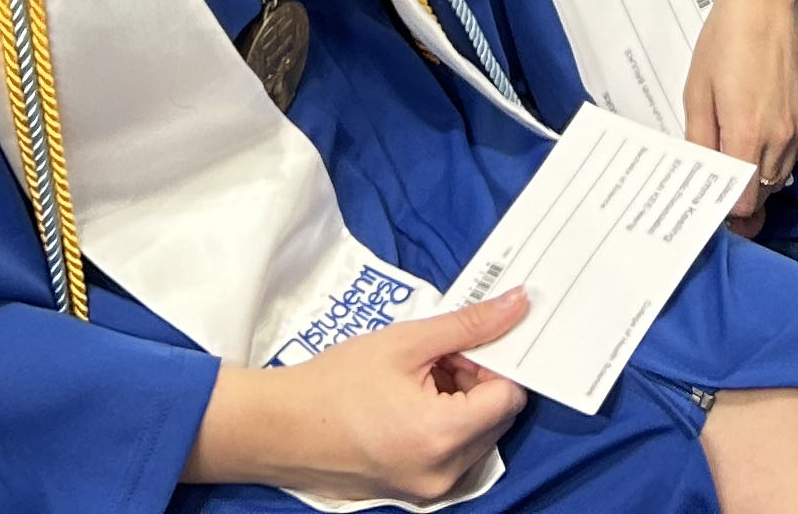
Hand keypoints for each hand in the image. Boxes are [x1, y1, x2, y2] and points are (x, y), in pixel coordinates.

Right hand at [188, 294, 528, 502]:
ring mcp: (430, 488)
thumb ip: (468, 325)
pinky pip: (453, 455)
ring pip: (476, 436)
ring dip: (462, 402)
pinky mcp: (416, 492)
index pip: (510, 396)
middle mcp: (445, 472)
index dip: (498, 361)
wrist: (281, 427)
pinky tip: (410, 400)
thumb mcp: (406, 342)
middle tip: (439, 355)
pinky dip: (444, 425)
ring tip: (419, 377)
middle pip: (496, 418)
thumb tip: (516, 306)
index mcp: (444, 435)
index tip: (473, 340)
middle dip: (478, 380)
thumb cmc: (336, 383)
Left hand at [686, 0, 797, 221]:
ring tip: (747, 148)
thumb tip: (704, 178)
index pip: (745, 202)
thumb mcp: (697, 92)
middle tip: (726, 173)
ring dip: (766, 172)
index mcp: (747, 135)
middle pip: (765, 192)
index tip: (717, 203)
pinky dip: (792, 152)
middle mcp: (782, 137)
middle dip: (745, 192)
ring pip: (786, 173)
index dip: (729, 209)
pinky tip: (775, 133)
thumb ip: (700, 142)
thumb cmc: (723, 42)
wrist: (765, 1)